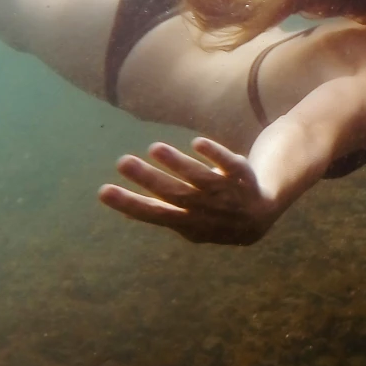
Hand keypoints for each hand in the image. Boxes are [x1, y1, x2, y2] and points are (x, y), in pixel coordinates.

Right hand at [98, 138, 276, 246]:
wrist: (262, 213)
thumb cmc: (214, 215)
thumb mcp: (188, 221)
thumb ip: (161, 212)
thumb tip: (123, 209)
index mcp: (187, 223)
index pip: (154, 214)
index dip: (129, 204)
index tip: (103, 191)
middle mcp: (206, 210)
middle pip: (175, 194)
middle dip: (148, 179)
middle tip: (122, 162)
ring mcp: (226, 194)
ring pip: (200, 179)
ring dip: (178, 164)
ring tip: (154, 148)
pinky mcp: (243, 174)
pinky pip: (230, 165)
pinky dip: (216, 155)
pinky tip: (197, 142)